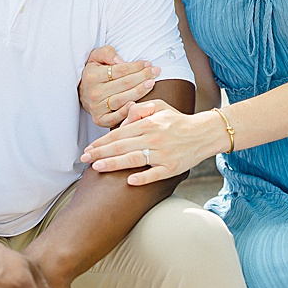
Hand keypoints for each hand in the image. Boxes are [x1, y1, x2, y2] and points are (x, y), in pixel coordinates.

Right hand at [78, 45, 161, 127]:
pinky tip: (138, 104)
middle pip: (124, 84)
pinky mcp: (100, 119)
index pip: (120, 70)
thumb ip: (107, 53)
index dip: (136, 66)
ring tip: (151, 83)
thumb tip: (120, 61)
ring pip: (123, 99)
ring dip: (140, 91)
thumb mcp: (96, 57)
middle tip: (155, 71)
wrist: (82, 94)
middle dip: (143, 76)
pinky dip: (128, 111)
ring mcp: (97, 108)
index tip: (148, 63)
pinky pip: (116, 117)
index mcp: (92, 76)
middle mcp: (94, 93)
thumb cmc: (94, 74)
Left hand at [80, 100, 221, 184]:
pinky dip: (143, 178)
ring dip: (114, 163)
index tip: (88, 149)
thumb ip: (138, 109)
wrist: (204, 133)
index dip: (101, 142)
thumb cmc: (177, 121)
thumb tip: (123, 118)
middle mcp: (153, 138)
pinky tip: (130, 181)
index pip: (118, 134)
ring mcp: (162, 154)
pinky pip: (155, 174)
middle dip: (100, 153)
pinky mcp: (172, 168)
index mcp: (147, 124)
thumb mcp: (158, 106)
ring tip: (97, 167)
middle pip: (121, 147)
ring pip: (134, 159)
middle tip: (84, 159)